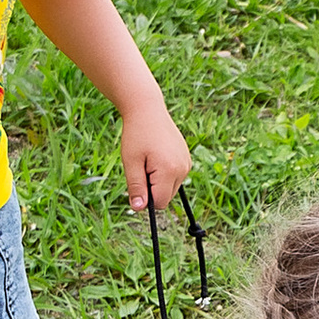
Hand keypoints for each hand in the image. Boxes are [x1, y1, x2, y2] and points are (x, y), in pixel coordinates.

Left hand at [124, 103, 193, 217]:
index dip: (146, 197)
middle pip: (166, 197)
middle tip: (142, 166)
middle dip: (152, 188)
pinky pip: (174, 177)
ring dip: (158, 181)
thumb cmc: (137, 134)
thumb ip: (136, 187)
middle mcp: (183, 168)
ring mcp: (187, 164)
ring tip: (149, 159)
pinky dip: (164, 173)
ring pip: (170, 188)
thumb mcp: (131, 162)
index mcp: (170, 170)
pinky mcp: (186, 159)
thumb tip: (139, 208)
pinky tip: (157, 156)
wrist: (148, 110)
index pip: (160, 202)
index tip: (137, 180)